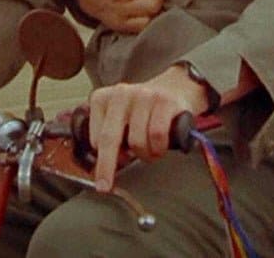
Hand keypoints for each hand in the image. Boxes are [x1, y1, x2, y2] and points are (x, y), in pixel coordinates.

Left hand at [87, 65, 209, 191]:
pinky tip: (161, 146)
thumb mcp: (120, 117)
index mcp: (103, 98)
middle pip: (109, 138)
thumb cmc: (145, 110)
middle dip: (107, 167)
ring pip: (137, 141)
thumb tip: (102, 168)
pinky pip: (157, 135)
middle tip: (105, 186)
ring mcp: (144, 95)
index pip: (96, 137)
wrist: (177, 87)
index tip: (107, 169)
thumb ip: (109, 136)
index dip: (103, 158)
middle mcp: (121, 94)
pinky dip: (159, 147)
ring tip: (151, 150)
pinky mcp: (165, 101)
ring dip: (145, 154)